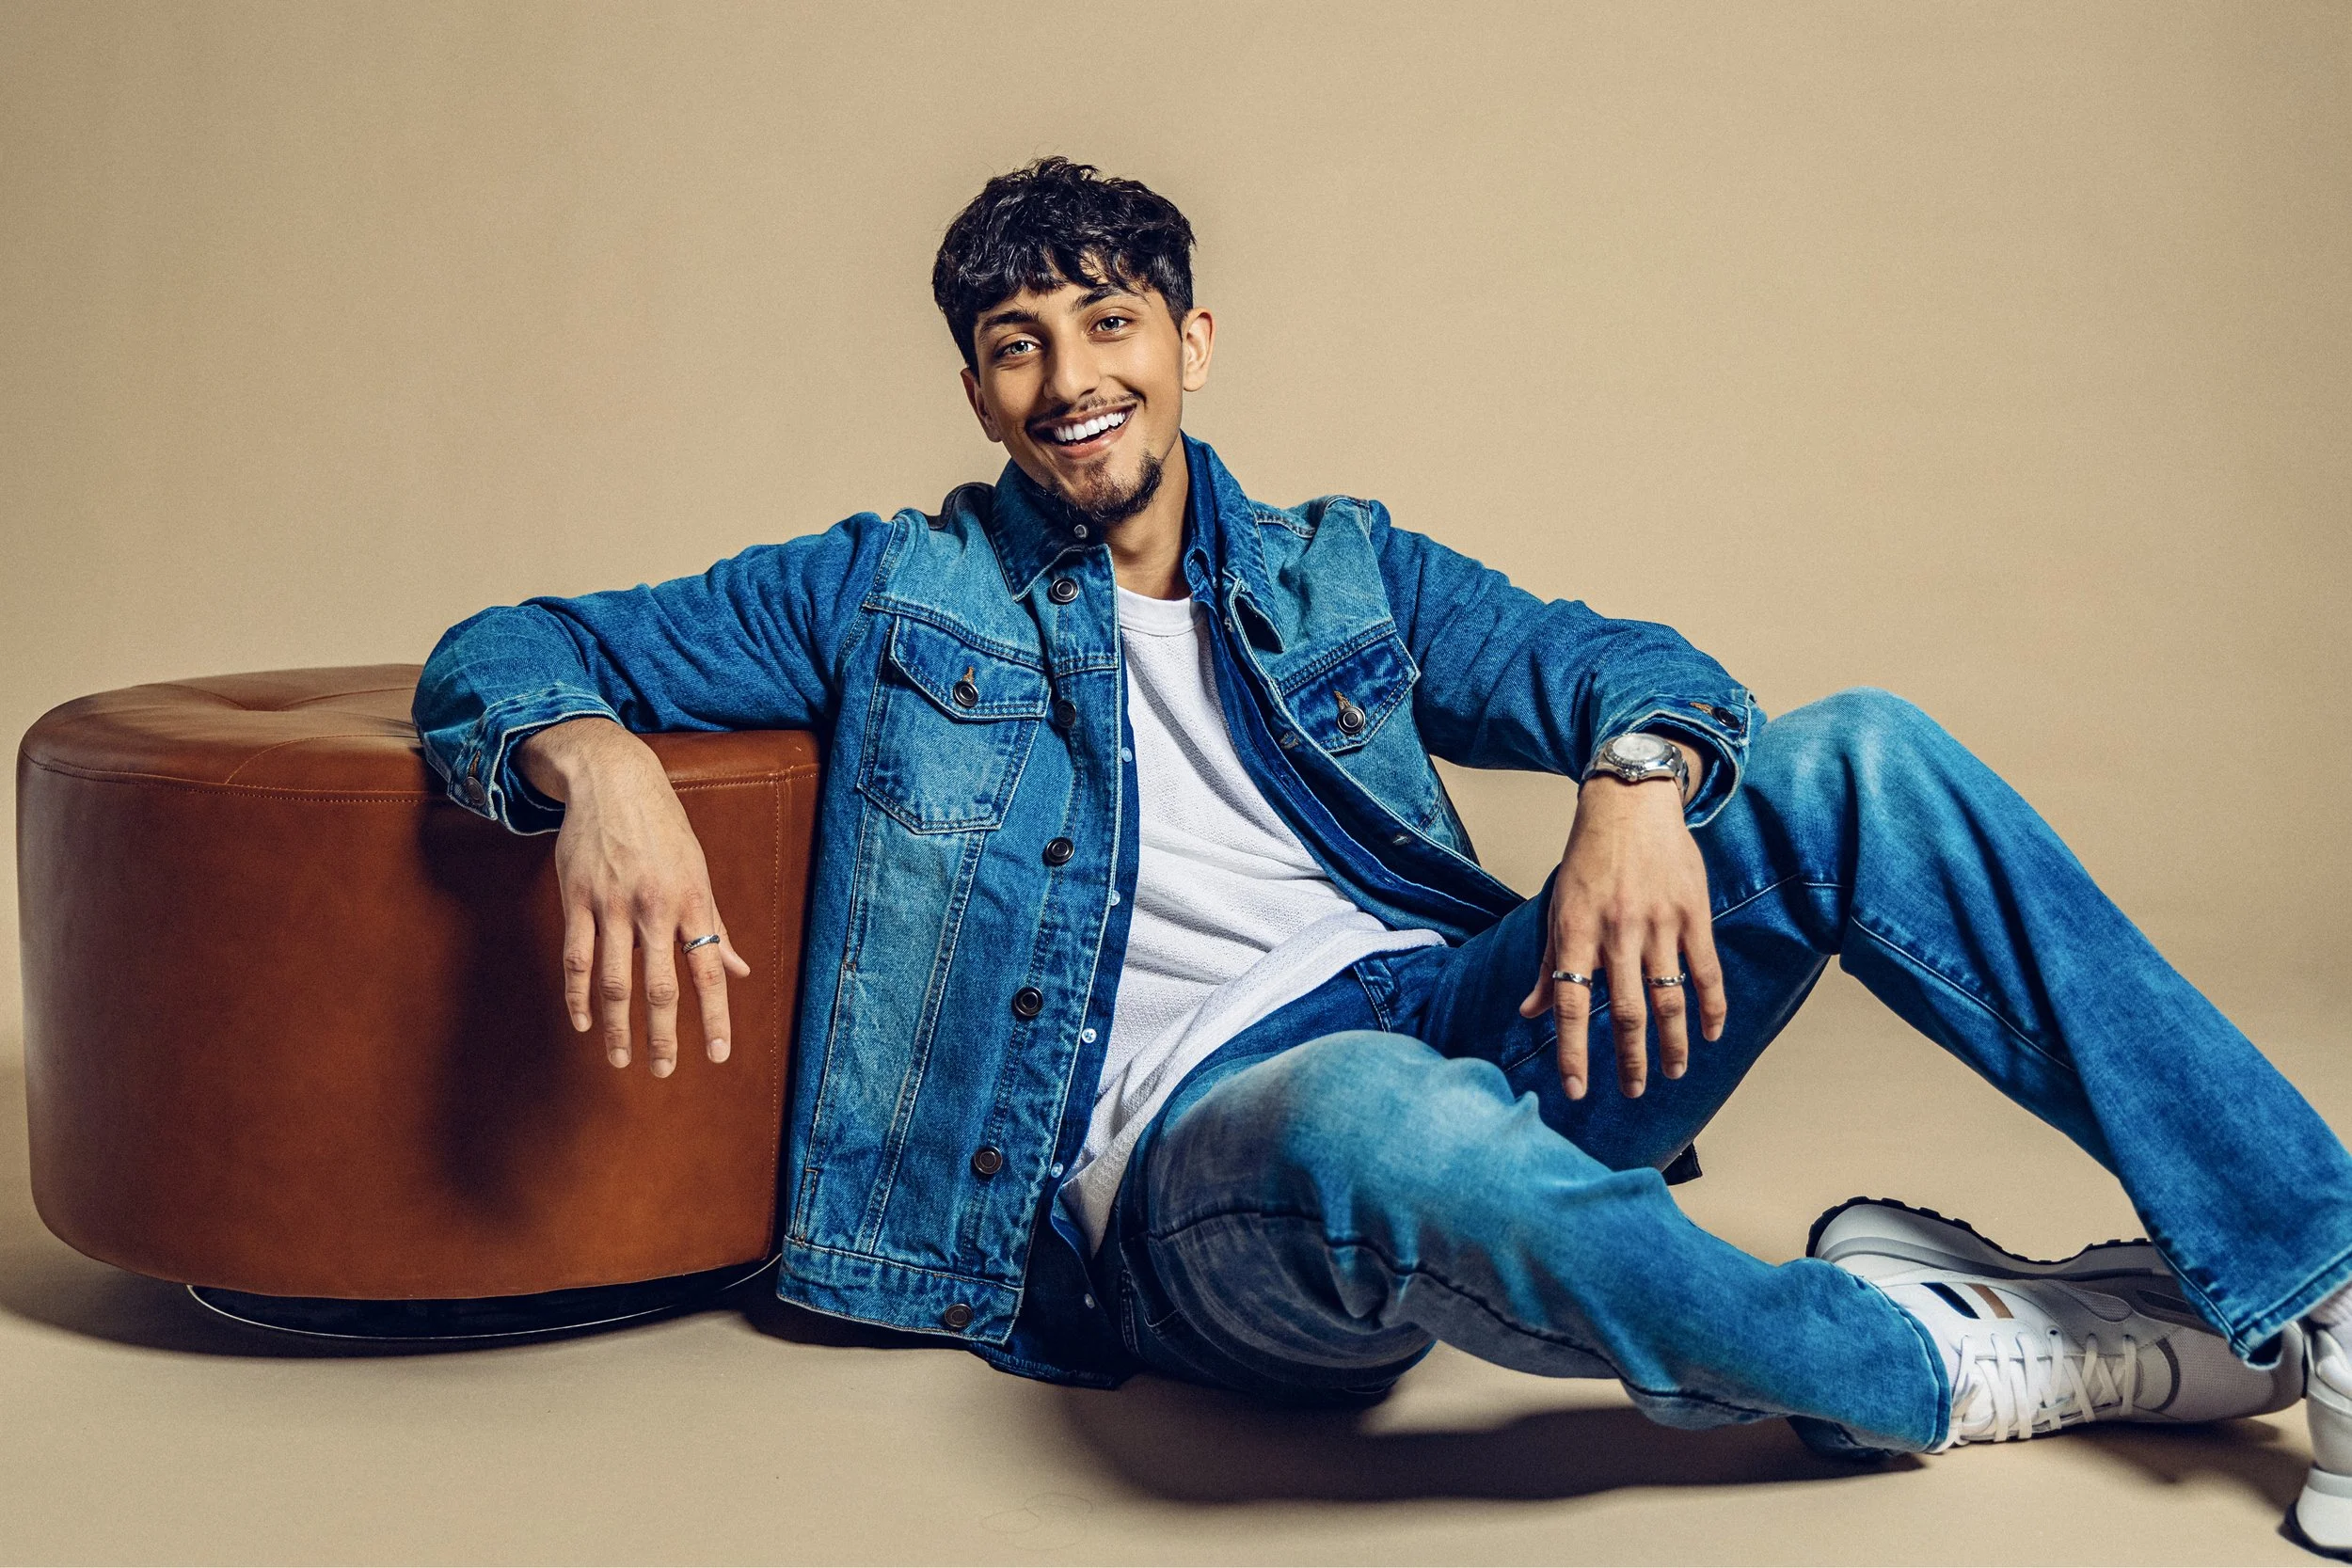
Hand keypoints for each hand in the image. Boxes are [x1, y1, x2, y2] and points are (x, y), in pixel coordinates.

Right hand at [517, 717, 751, 1077]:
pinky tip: (584, 1022)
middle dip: (663, 1035)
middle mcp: (655, 907)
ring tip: (621, 1059)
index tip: (719, 1055)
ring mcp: (612, 904)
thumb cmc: (665, 829)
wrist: (614, 780)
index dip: (715, 1017)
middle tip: (664, 1071)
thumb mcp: (699, 872)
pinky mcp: (577, 899)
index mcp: (693, 902)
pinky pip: (576, 958)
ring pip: (615, 980)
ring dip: (617, 1027)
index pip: (709, 971)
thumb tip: (740, 971)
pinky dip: (579, 996)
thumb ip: (716, 926)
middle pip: (660, 986)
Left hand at [1516, 766, 1725, 1099]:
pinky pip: (1706, 971)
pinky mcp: (1693, 913)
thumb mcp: (1558, 905)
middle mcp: (1618, 931)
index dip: (1574, 1051)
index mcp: (1577, 930)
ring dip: (1672, 1044)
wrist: (1630, 802)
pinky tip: (1710, 1034)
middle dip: (1629, 1059)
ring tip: (1671, 1072)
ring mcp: (1659, 922)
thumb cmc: (1588, 857)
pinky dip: (1711, 1007)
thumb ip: (1548, 962)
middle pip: (1627, 1011)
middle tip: (1632, 1091)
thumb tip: (1529, 1012)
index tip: (1576, 1090)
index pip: (1572, 1005)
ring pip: (1669, 999)